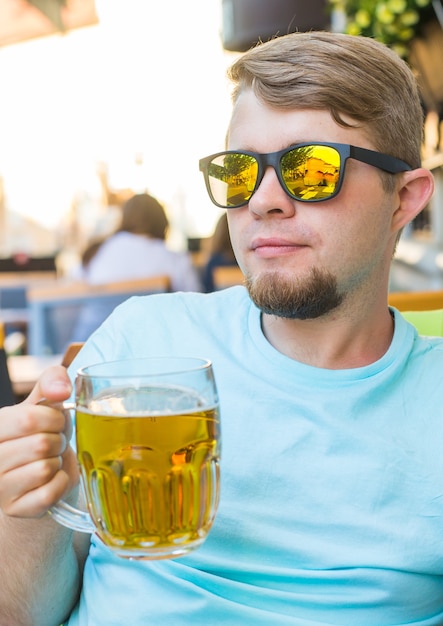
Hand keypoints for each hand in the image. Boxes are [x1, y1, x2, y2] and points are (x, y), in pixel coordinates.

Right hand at [0, 366, 78, 517]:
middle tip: (53, 443)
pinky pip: (51, 492)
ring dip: (57, 462)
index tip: (56, 422)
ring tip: (49, 460)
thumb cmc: (41, 432)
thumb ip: (52, 382)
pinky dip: (61, 482)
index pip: (29, 419)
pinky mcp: (16, 508)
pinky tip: (52, 478)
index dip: (54, 418)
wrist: (39, 473)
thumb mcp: (44, 403)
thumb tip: (61, 390)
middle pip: (41, 445)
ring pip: (45, 468)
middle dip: (57, 442)